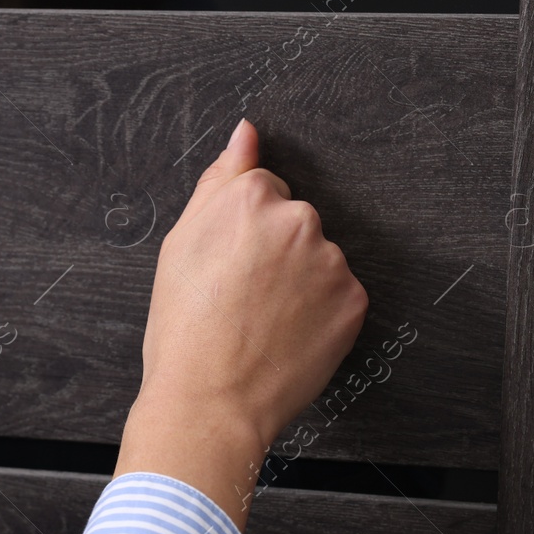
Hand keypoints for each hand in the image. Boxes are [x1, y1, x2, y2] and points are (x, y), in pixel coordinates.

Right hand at [113, 119, 367, 529]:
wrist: (209, 401)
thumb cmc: (183, 331)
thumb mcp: (180, 245)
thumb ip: (219, 180)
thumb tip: (246, 133)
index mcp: (250, 199)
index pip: (261, 191)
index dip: (239, 231)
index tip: (225, 265)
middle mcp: (299, 221)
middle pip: (294, 221)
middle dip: (274, 251)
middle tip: (239, 298)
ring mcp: (331, 261)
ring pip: (317, 258)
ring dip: (299, 281)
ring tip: (261, 322)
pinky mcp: (353, 300)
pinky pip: (338, 295)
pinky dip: (318, 312)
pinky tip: (286, 336)